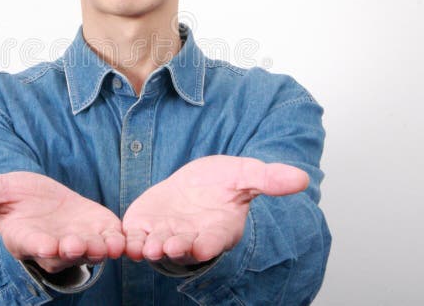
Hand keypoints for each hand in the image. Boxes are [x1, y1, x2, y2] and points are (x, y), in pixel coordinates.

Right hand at [0, 172, 124, 273]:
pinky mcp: (101, 232)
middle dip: (71, 250)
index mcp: (26, 238)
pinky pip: (112, 241)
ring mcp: (80, 241)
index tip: (46, 243)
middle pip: (64, 254)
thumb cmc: (19, 197)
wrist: (45, 196)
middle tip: (77, 244)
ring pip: (91, 251)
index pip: (32, 245)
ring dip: (100, 249)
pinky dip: (120, 241)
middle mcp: (54, 246)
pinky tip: (126, 237)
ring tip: (108, 243)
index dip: (39, 245)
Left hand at [122, 155, 308, 264]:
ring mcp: (166, 234)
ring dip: (150, 249)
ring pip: (156, 247)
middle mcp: (192, 237)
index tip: (204, 246)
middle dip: (176, 247)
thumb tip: (302, 178)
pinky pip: (134, 238)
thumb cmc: (222, 182)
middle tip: (169, 245)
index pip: (215, 240)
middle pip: (183, 247)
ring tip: (145, 247)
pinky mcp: (143, 228)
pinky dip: (127, 241)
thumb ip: (268, 179)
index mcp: (218, 229)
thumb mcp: (245, 174)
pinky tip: (121, 240)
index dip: (209, 244)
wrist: (194, 180)